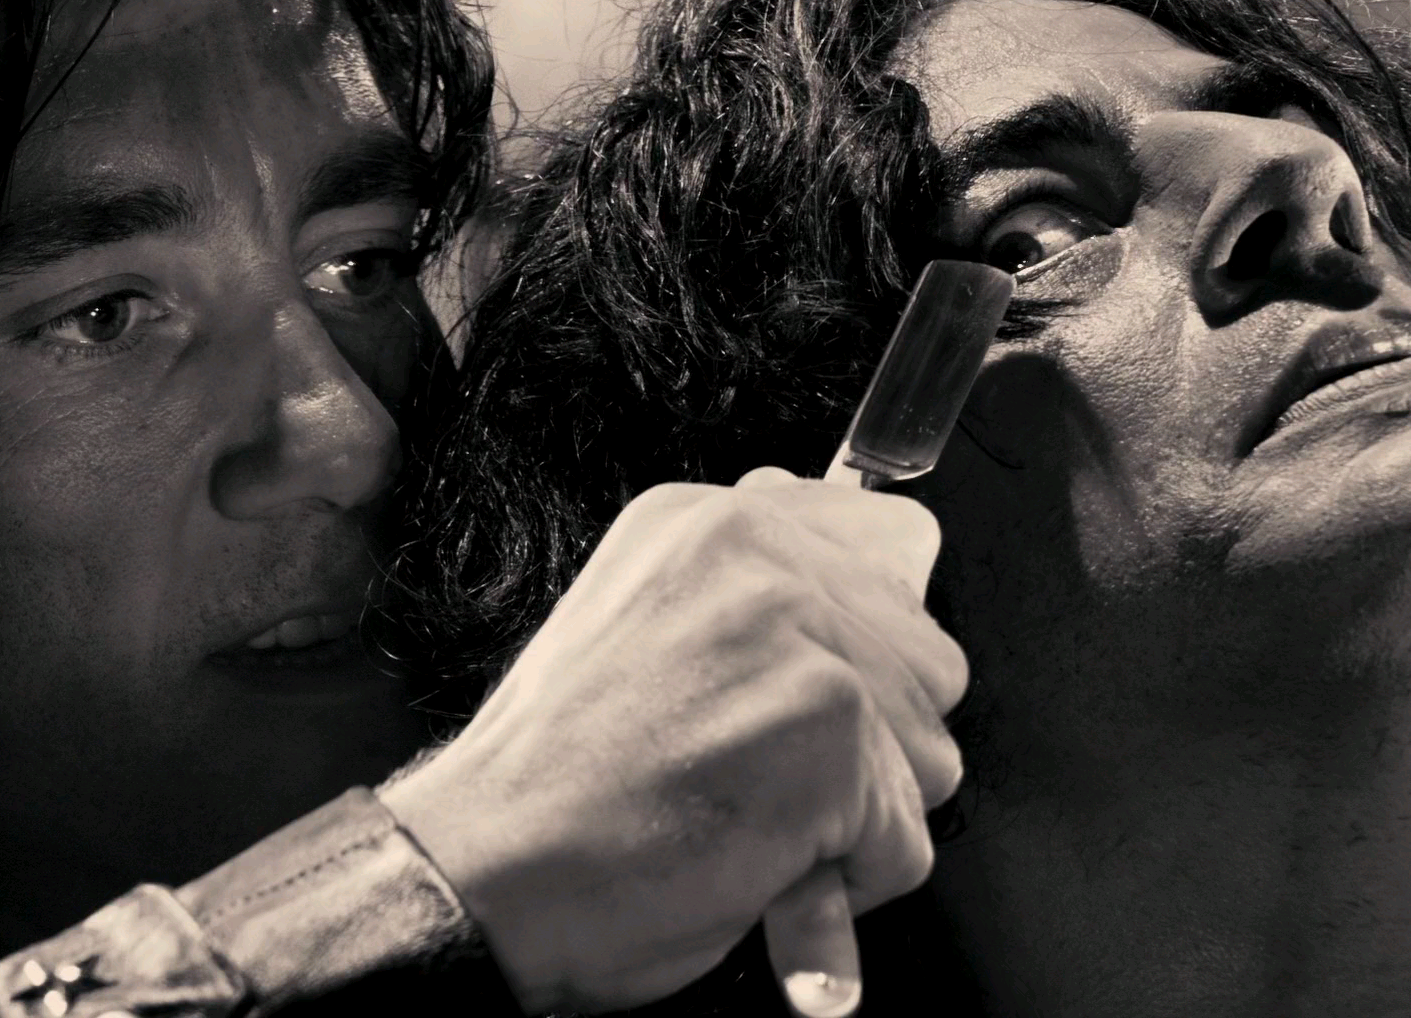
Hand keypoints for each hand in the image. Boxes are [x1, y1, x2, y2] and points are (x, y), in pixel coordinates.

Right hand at [379, 467, 966, 1013]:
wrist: (484, 872)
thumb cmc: (553, 784)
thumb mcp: (642, 626)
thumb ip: (751, 601)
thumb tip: (876, 595)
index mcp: (712, 524)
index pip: (890, 545)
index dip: (869, 646)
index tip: (809, 698)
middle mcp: (762, 558)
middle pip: (926, 659)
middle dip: (871, 741)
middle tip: (757, 774)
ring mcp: (803, 642)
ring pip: (925, 754)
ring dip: (855, 816)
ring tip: (744, 818)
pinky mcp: (833, 735)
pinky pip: (903, 844)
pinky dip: (844, 887)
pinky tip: (753, 864)